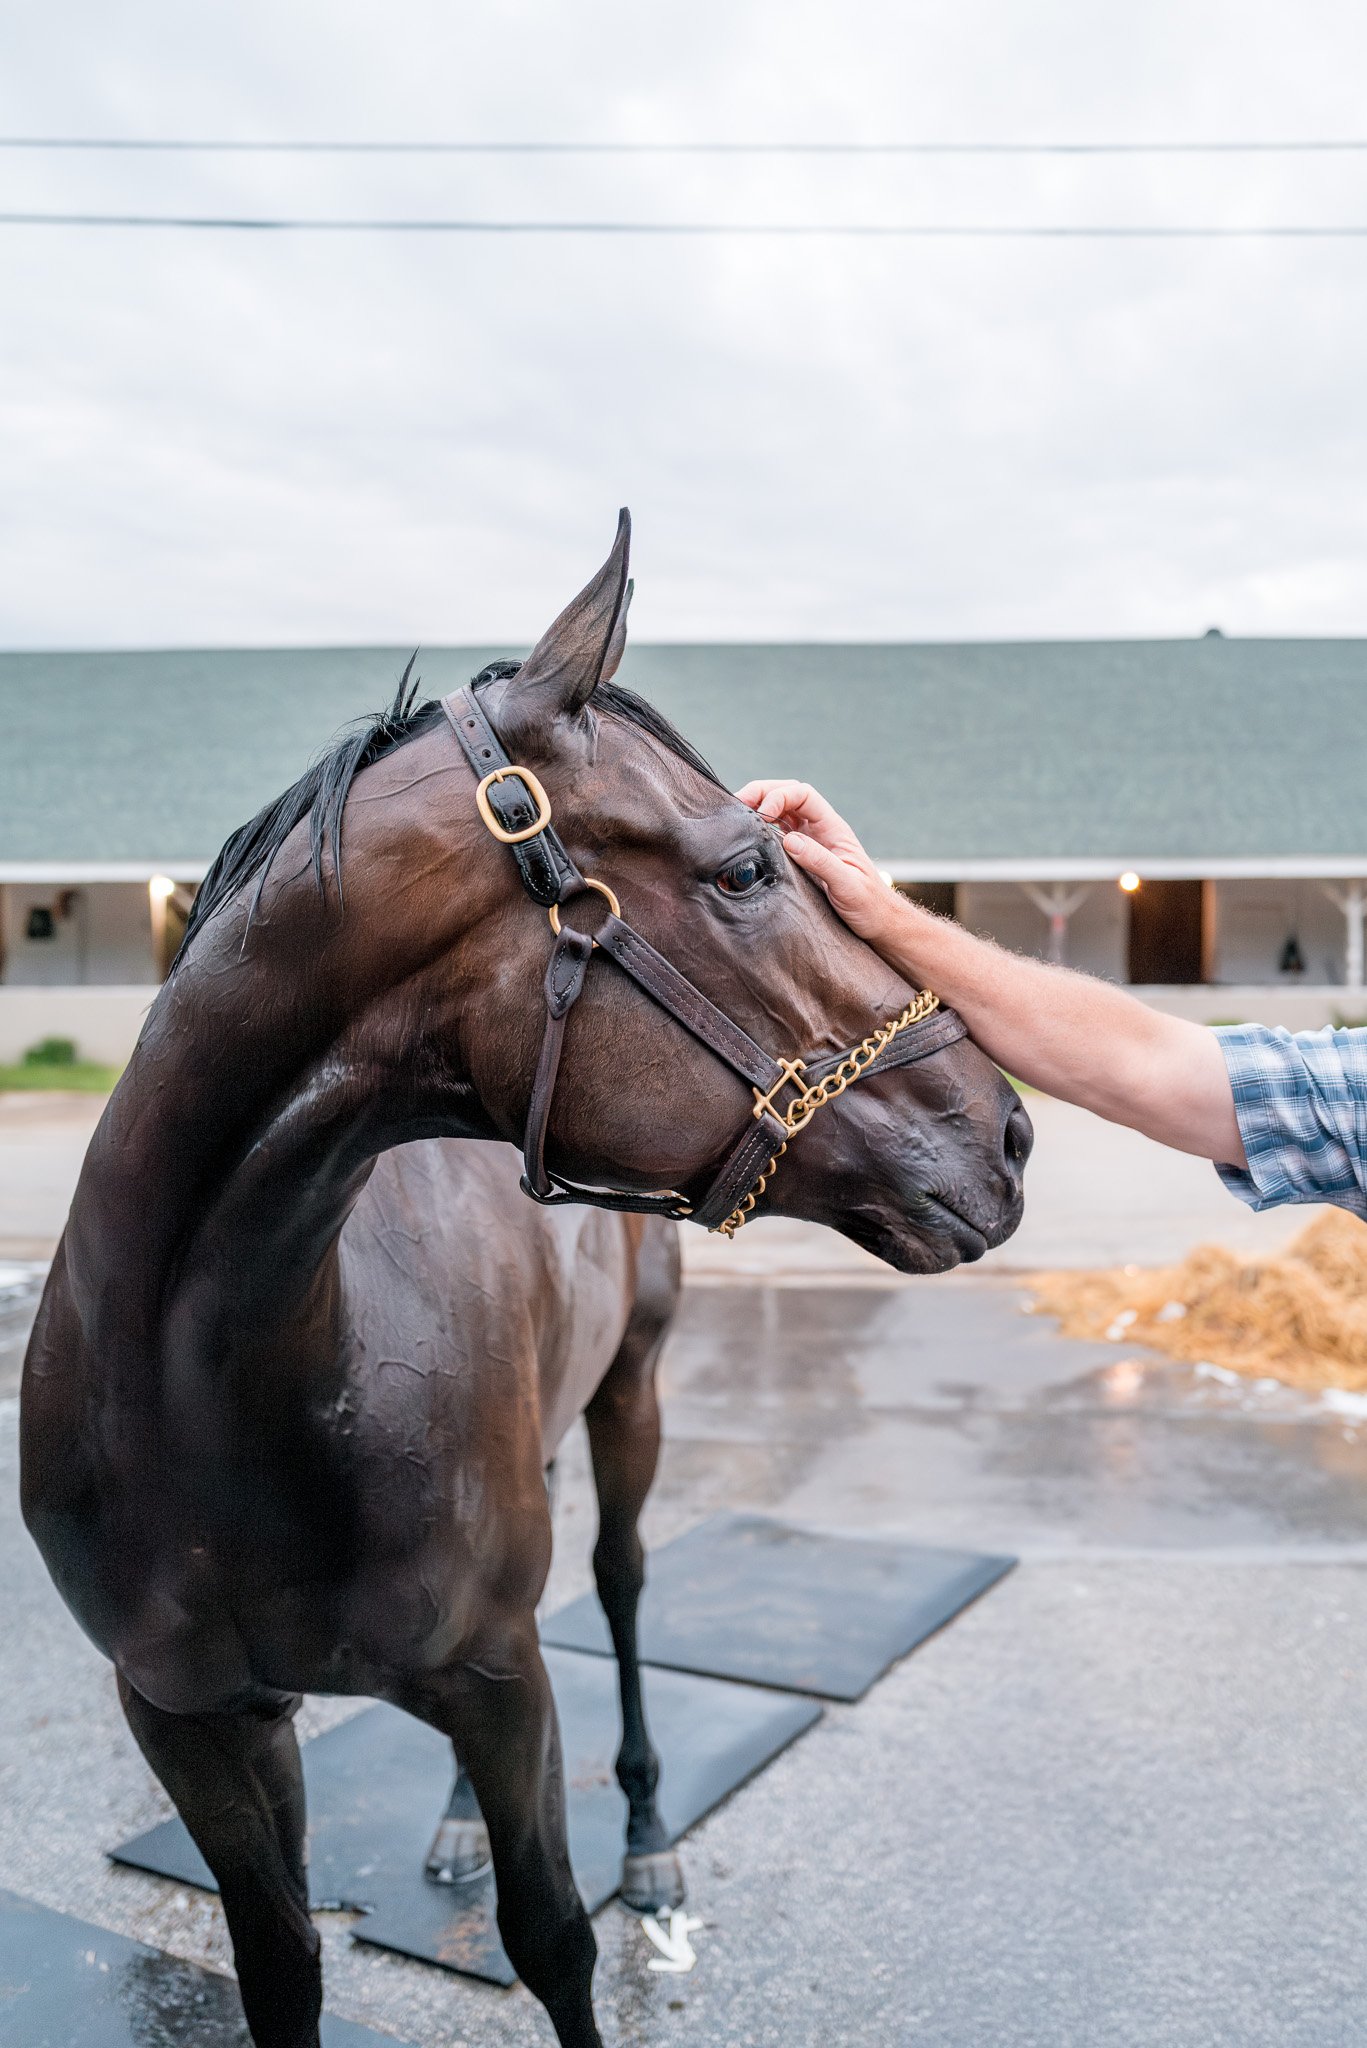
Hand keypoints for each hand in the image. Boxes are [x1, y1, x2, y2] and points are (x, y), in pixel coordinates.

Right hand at [736, 779, 895, 941]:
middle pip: (789, 794)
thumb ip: (820, 861)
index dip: (780, 796)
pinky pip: (778, 832)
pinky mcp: (802, 855)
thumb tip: (789, 841)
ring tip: (737, 815)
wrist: (877, 921)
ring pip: (781, 811)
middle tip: (737, 803)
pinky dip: (761, 828)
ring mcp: (810, 840)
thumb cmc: (868, 904)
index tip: (762, 814)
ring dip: (759, 807)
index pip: (804, 794)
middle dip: (762, 793)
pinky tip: (748, 835)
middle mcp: (820, 829)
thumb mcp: (847, 884)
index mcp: (833, 828)